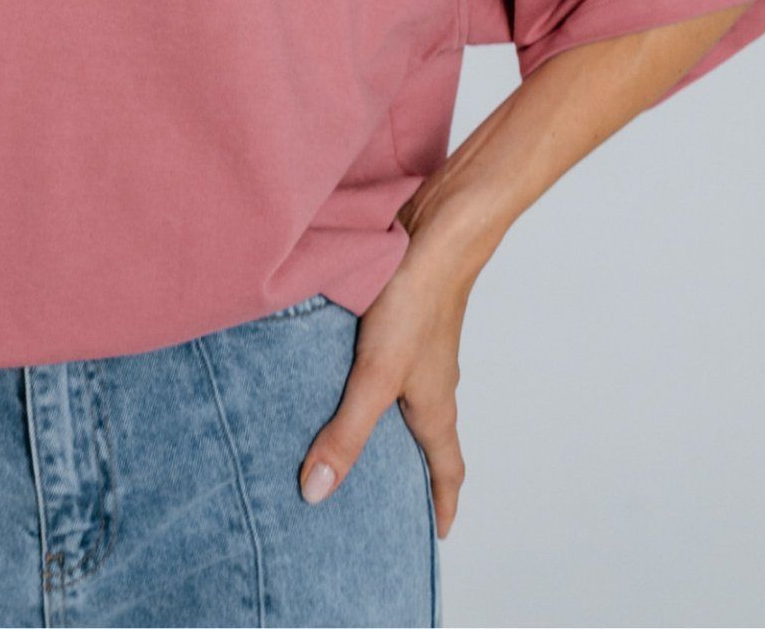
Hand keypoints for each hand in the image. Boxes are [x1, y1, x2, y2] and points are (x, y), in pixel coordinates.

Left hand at [295, 240, 473, 539]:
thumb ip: (346, 432)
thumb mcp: (375, 376)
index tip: (437, 533)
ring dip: (385, 420)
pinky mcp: (400, 318)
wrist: (435, 230)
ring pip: (405, 398)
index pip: (447, 469)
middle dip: (409, 469)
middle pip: (426, 438)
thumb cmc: (416, 303)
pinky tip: (331, 367)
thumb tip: (316, 494)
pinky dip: (367, 378)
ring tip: (345, 432)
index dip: (443, 503)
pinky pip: (387, 362)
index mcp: (436, 407)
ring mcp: (418, 347)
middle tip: (382, 494)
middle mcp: (432, 380)